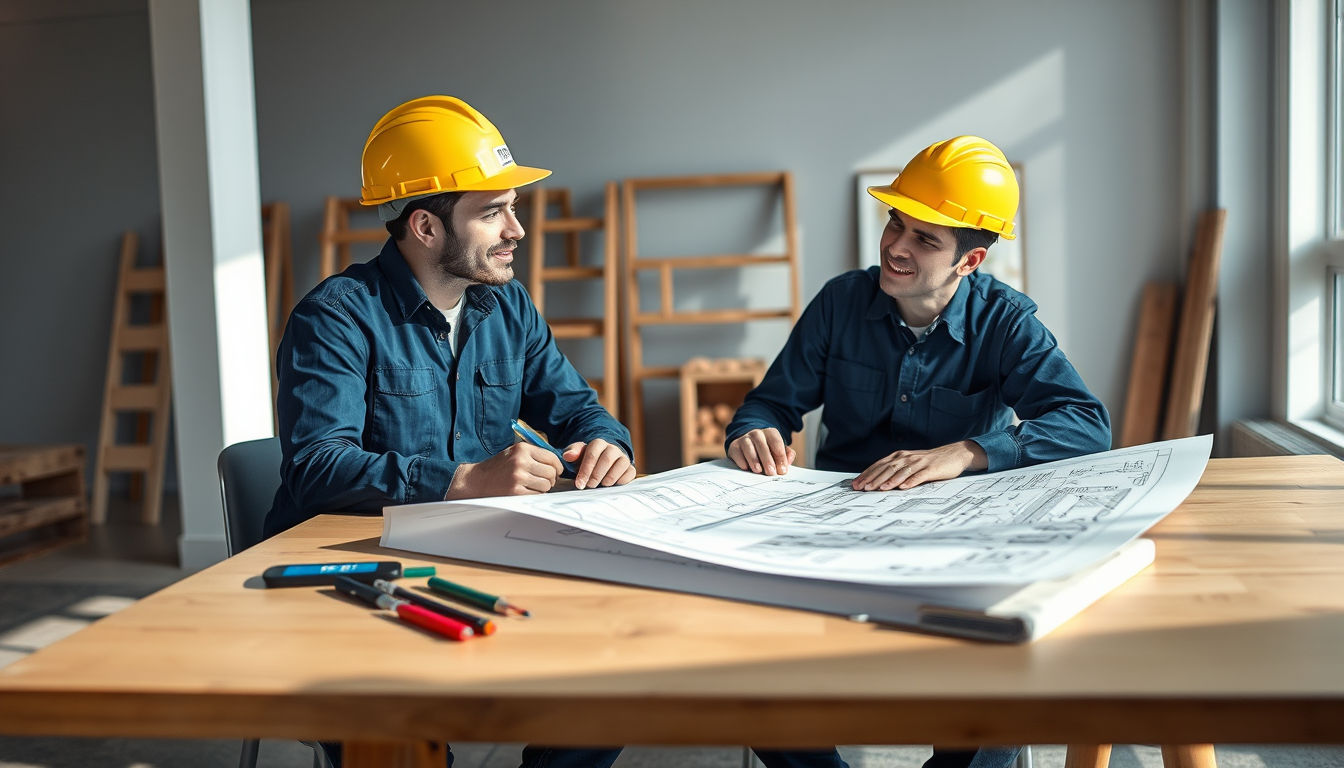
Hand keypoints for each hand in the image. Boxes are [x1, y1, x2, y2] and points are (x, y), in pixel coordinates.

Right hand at [446, 444, 561, 498]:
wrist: (478, 480)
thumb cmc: (498, 467)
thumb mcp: (514, 452)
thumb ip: (533, 454)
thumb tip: (557, 463)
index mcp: (522, 449)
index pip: (551, 457)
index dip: (557, 466)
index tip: (556, 471)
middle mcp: (521, 461)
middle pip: (551, 472)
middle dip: (551, 478)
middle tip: (544, 481)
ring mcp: (518, 477)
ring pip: (546, 485)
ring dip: (543, 488)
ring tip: (533, 486)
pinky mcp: (515, 492)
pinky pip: (537, 495)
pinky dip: (535, 495)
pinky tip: (527, 491)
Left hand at [562, 439, 635, 488]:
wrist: (602, 462)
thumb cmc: (587, 460)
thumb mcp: (577, 455)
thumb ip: (572, 453)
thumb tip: (568, 456)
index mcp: (598, 443)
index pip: (592, 454)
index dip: (585, 470)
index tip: (579, 484)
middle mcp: (613, 448)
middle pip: (606, 460)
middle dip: (596, 475)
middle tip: (589, 486)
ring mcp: (623, 458)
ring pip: (621, 465)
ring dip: (610, 478)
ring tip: (601, 486)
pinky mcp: (630, 468)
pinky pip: (630, 473)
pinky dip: (622, 480)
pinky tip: (612, 486)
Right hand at [727, 428, 795, 475]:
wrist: (748, 446)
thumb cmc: (767, 450)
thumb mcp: (779, 450)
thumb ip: (787, 454)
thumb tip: (788, 461)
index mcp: (770, 433)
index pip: (776, 442)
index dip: (780, 457)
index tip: (782, 471)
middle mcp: (756, 433)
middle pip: (762, 445)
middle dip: (767, 460)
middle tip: (771, 473)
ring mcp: (744, 439)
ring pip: (748, 447)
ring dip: (754, 460)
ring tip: (758, 471)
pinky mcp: (734, 446)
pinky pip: (737, 453)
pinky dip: (741, 461)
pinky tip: (746, 468)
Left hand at [852, 440, 987, 490]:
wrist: (954, 454)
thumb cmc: (929, 462)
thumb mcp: (910, 463)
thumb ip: (896, 469)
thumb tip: (877, 481)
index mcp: (900, 456)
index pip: (879, 465)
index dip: (867, 474)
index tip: (856, 484)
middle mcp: (907, 457)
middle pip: (887, 468)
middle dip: (873, 479)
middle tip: (862, 488)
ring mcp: (919, 463)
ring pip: (900, 472)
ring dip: (888, 481)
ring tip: (878, 489)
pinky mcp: (931, 469)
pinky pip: (919, 476)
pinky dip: (910, 481)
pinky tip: (903, 488)